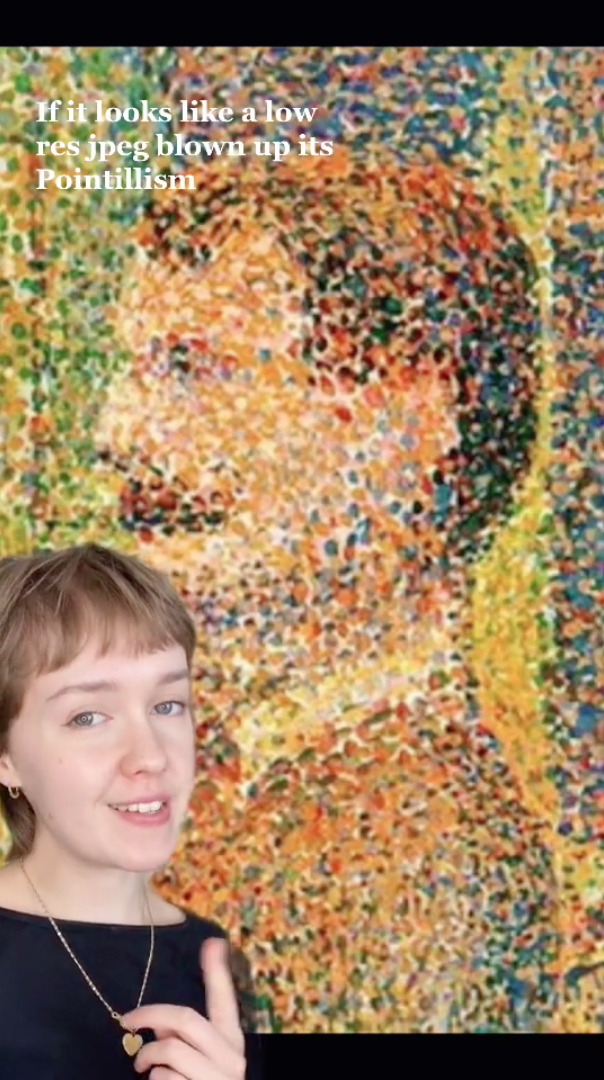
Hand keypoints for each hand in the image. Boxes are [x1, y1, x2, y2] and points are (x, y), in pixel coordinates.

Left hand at [122, 937, 245, 1079]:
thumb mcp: (202, 1062)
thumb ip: (187, 1038)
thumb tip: (163, 1022)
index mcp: (231, 1042)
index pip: (225, 1001)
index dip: (218, 972)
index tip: (213, 942)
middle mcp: (230, 1058)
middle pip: (185, 1020)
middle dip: (151, 1015)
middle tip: (128, 1021)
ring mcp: (217, 1079)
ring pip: (170, 1050)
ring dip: (146, 1057)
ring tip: (141, 1066)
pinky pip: (163, 1079)